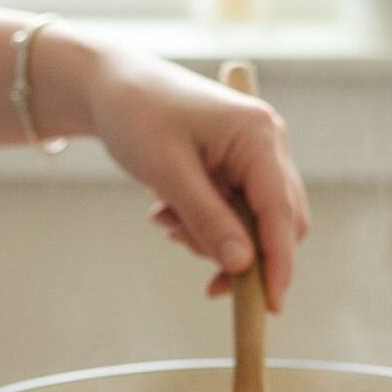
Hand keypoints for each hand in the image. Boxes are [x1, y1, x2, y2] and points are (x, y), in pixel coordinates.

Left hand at [84, 48, 309, 311]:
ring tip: (166, 220)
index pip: (281, 212)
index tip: (270, 306)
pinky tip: (170, 215)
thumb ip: (207, 220)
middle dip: (240, 253)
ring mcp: (254, 156)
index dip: (278, 263)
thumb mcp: (168, 172)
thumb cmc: (137, 115)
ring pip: (254, 224)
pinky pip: (235, 214)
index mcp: (259, 136)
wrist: (111, 86)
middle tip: (196, 265)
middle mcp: (267, 144)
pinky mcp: (237, 168)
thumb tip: (241, 266)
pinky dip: (205, 226)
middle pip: (278, 224)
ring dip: (212, 237)